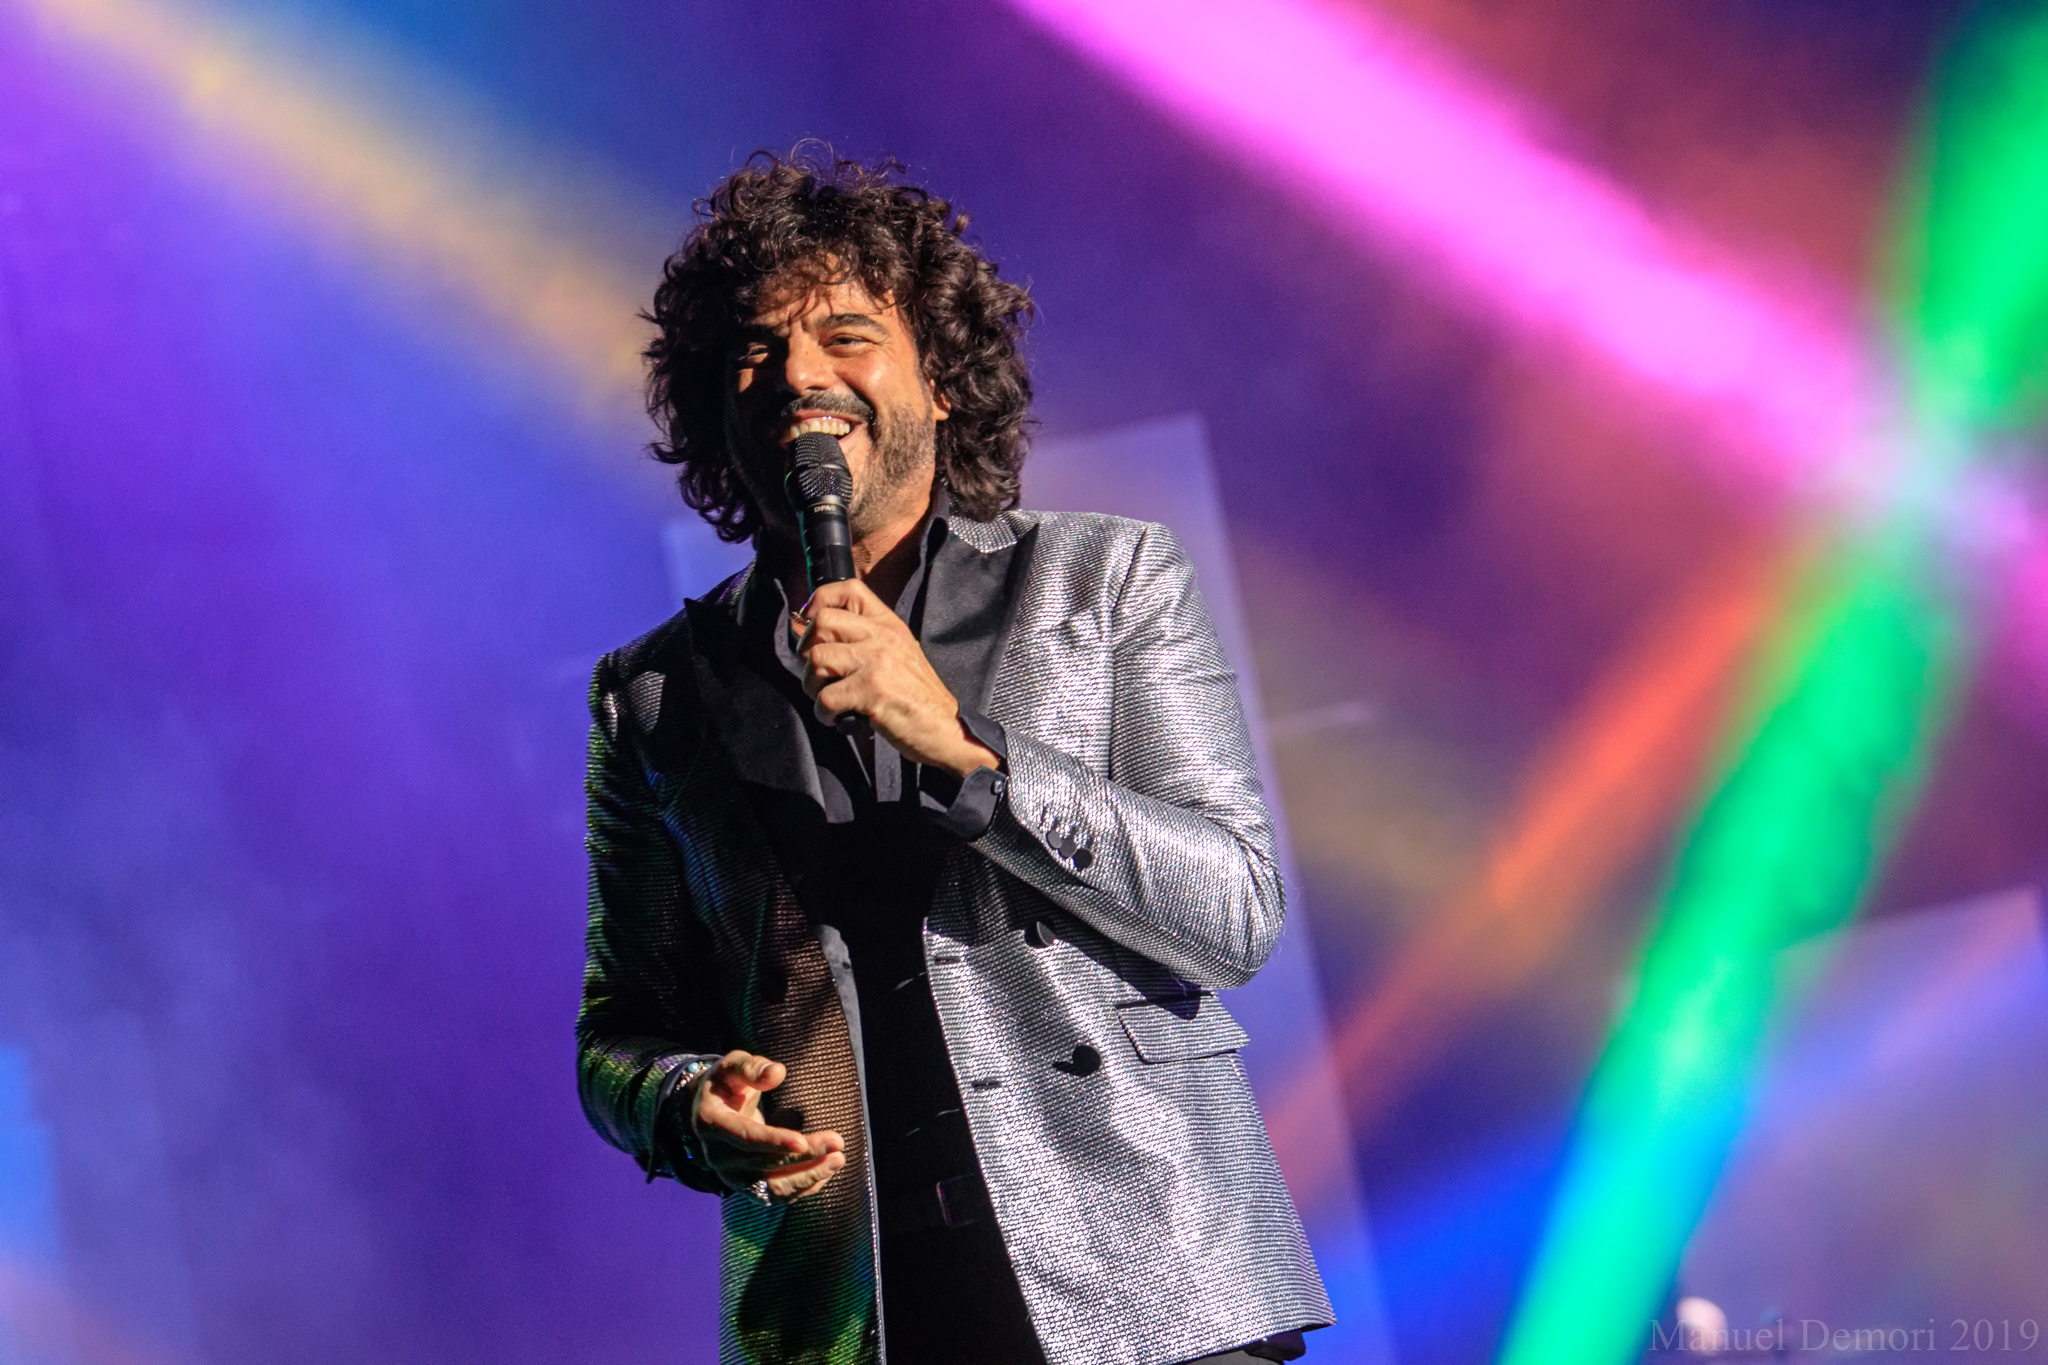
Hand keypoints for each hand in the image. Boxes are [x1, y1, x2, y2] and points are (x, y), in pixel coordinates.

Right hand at [689, 1051, 845, 1202]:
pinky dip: (803, 1186)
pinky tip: (826, 1171)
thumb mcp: (732, 1066)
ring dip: (808, 1176)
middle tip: (838, 1142)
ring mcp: (732, 1176)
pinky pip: (777, 1194)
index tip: (802, 1143)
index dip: (773, 1141)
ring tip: (838, 1159)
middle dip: (805, 1155)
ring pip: (773, 1187)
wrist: (711, 1110)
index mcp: (712, 1123)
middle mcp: (719, 1156)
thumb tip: (777, 1073)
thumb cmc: (726, 1083)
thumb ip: (751, 1068)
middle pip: (766, 1162)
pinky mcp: (747, 1186)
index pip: (745, 1138)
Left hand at [798, 578, 1001, 777]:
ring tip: (830, 700)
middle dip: (807, 651)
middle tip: (819, 673)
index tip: (810, 622)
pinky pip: (825, 697)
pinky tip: (838, 718)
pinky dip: (824, 714)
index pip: (849, 589)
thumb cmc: (918, 697)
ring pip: (817, 658)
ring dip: (813, 686)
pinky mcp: (872, 690)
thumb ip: (866, 639)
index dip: (819, 601)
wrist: (947, 729)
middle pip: (822, 622)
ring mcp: (877, 661)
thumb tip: (817, 635)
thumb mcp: (899, 653)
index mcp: (889, 624)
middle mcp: (883, 636)